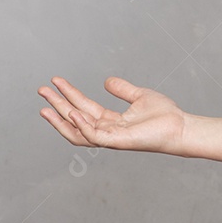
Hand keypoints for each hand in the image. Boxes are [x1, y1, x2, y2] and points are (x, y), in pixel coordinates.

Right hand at [38, 76, 187, 154]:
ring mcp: (110, 138)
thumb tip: (106, 81)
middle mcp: (107, 131)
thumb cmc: (163, 115)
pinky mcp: (118, 142)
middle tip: (41, 90)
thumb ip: (122, 90)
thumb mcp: (139, 96)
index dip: (69, 94)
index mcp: (111, 121)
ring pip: (78, 131)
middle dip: (57, 105)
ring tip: (46, 105)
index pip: (83, 107)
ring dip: (61, 119)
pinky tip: (73, 112)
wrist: (180, 126)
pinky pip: (94, 136)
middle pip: (74, 119)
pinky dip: (82, 125)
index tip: (56, 81)